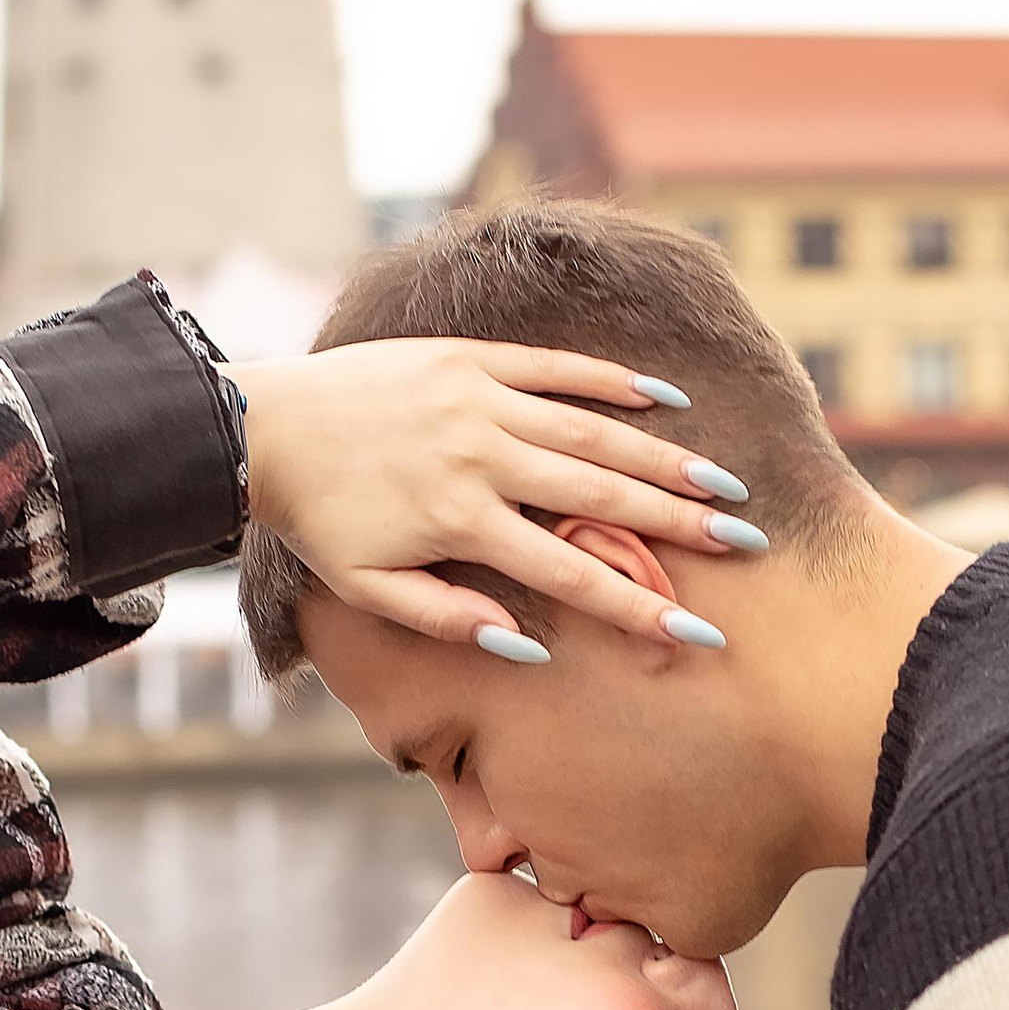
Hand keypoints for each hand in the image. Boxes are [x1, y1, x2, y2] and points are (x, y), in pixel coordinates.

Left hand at [229, 340, 758, 651]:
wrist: (262, 428)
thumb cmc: (321, 521)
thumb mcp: (370, 590)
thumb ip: (450, 621)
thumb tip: (527, 650)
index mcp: (461, 522)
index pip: (571, 572)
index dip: (638, 606)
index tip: (696, 633)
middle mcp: (481, 456)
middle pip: (600, 495)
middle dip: (679, 521)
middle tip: (746, 540)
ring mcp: (478, 399)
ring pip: (589, 429)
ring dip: (662, 454)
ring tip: (723, 481)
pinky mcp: (469, 359)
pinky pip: (553, 367)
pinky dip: (611, 380)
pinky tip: (665, 398)